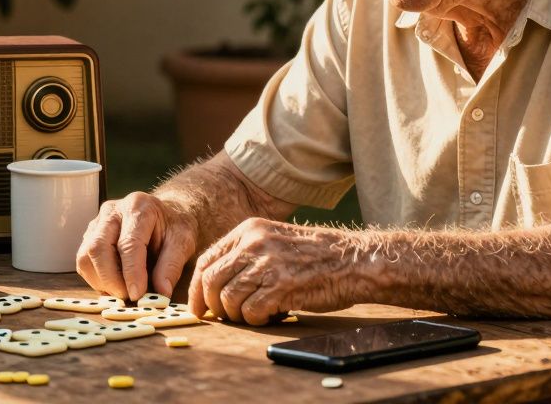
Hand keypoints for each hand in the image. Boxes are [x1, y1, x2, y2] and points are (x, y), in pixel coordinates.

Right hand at [76, 191, 198, 300]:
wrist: (163, 215)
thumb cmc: (172, 228)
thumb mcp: (183, 243)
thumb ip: (172, 266)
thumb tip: (162, 293)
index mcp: (138, 207)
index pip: (128, 243)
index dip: (131, 272)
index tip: (138, 295)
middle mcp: (112, 211)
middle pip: (98, 248)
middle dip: (111, 280)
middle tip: (128, 297)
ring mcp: (96, 222)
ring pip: (85, 256)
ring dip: (101, 281)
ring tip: (122, 292)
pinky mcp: (89, 235)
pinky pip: (83, 262)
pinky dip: (96, 279)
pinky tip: (114, 285)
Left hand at [188, 217, 355, 324]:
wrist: (354, 260)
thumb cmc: (314, 256)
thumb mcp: (274, 241)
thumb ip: (245, 255)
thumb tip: (214, 285)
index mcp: (249, 230)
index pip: (207, 260)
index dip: (196, 288)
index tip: (198, 307)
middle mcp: (254, 243)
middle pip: (211, 281)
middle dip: (211, 305)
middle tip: (222, 317)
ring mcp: (268, 263)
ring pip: (228, 298)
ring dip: (236, 314)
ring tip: (253, 314)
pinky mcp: (281, 285)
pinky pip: (251, 311)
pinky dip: (255, 320)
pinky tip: (269, 316)